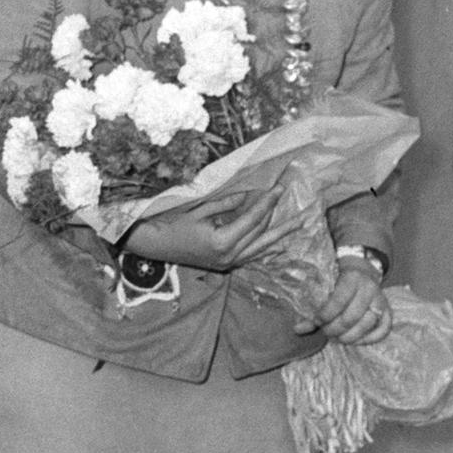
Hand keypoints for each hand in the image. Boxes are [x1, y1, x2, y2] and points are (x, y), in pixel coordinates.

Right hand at [118, 193, 282, 274]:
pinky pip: (251, 254)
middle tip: (291, 200)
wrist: (154, 245)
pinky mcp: (224, 264)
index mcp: (222, 241)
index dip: (267, 202)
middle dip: (276, 215)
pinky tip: (277, 240)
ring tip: (298, 224)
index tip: (279, 188)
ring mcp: (227, 263)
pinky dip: (264, 246)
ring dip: (278, 234)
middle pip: (260, 233)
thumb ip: (225, 204)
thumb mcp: (199, 210)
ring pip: (260, 247)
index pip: (252, 219)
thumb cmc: (173, 224)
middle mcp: (228, 256)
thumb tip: (246, 196)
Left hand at [304, 258, 390, 345]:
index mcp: (352, 278)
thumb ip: (313, 310)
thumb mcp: (326, 289)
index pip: (338, 301)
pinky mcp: (388, 312)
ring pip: (367, 325)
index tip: (317, 321)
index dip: (325, 315)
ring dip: (349, 336)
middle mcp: (369, 289)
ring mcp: (381, 301)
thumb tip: (297, 330)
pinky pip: (382, 331)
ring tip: (337, 337)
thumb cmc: (338, 284)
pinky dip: (368, 339)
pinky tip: (354, 340)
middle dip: (334, 329)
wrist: (361, 273)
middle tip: (326, 332)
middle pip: (351, 317)